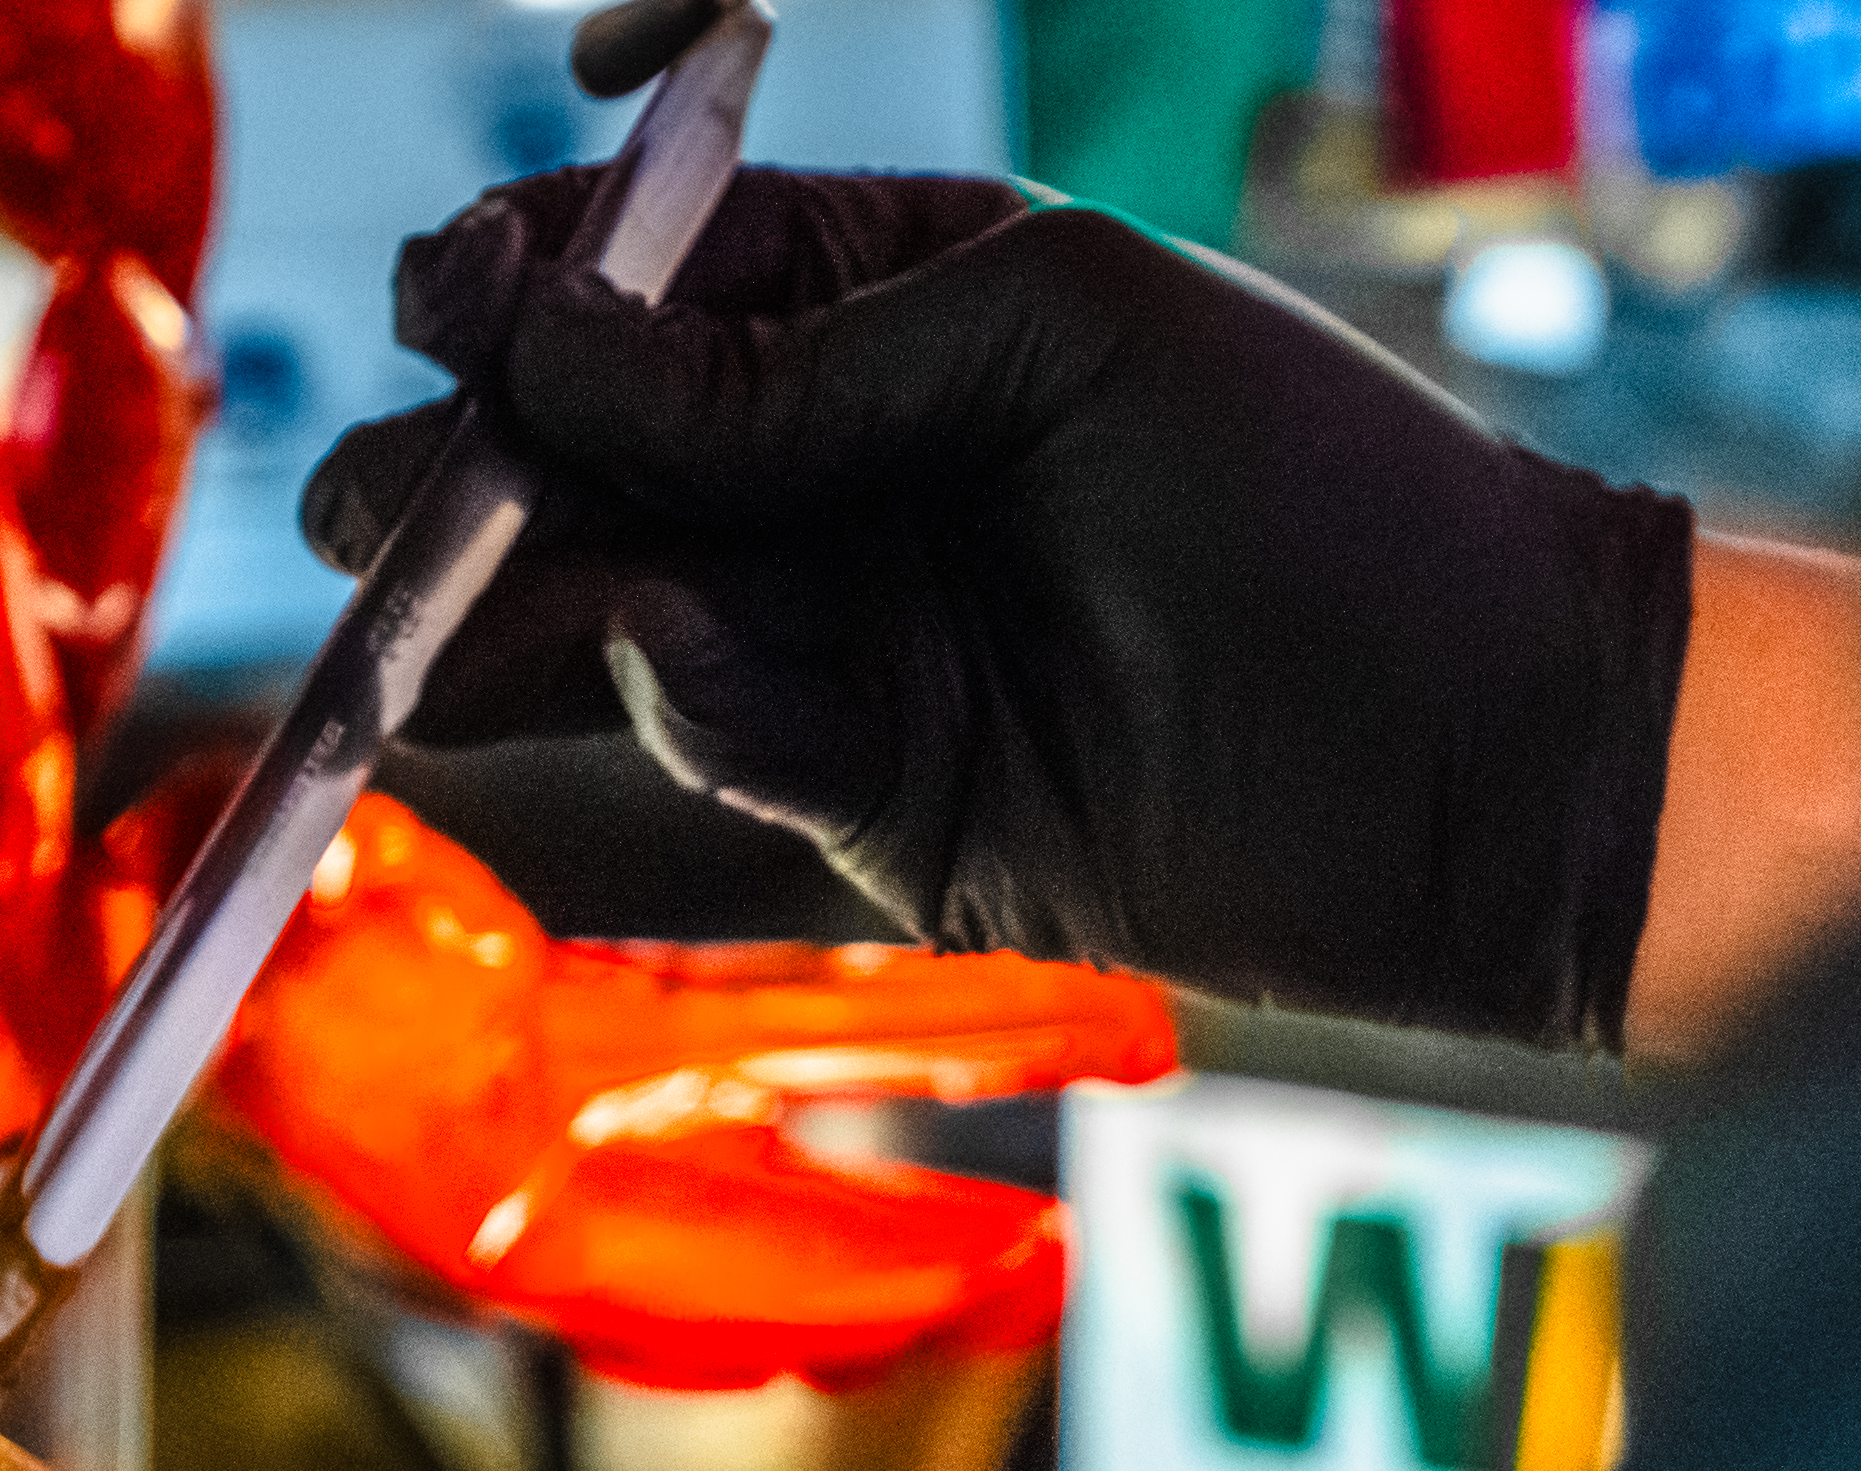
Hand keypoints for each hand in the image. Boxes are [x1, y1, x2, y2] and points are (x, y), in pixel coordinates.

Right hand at [306, 169, 1698, 1048]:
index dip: (540, 283)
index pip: (661, 276)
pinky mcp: (883, 805)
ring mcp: (862, 642)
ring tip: (400, 594)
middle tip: (373, 491)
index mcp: (905, 305)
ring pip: (628, 612)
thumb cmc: (1318, 485)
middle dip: (475, 463)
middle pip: (605, 458)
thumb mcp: (1052, 335)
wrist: (1488, 753)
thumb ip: (797, 360)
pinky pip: (731, 733)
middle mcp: (861, 476)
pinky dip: (684, 693)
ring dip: (509, 600)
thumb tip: (540, 351)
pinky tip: (669, 643)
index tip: (454, 297)